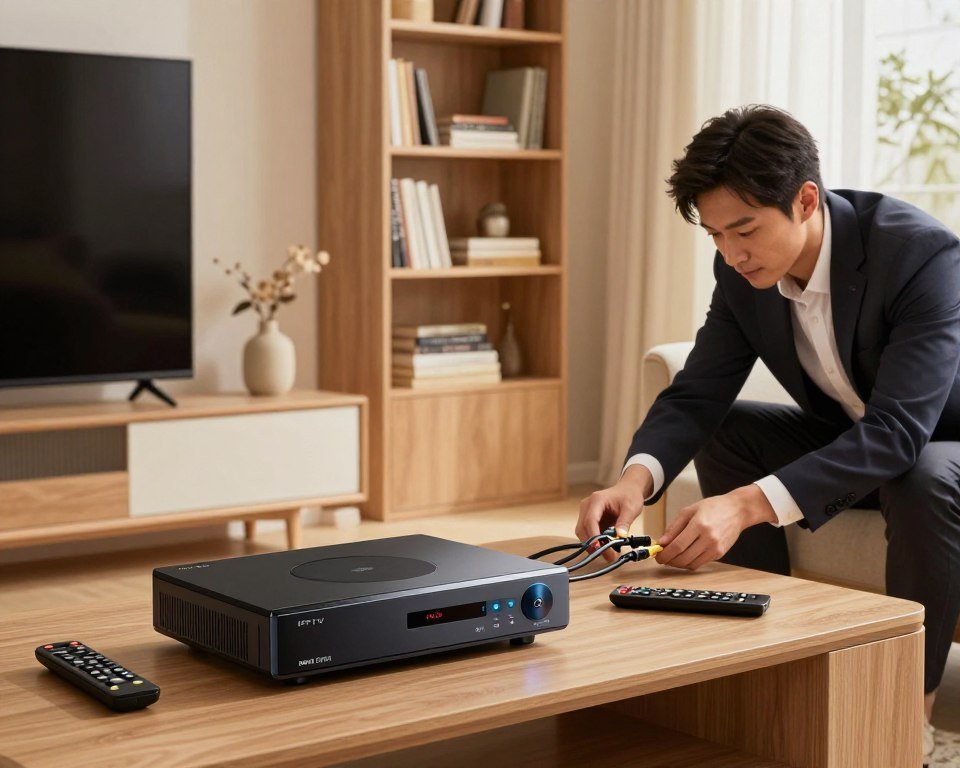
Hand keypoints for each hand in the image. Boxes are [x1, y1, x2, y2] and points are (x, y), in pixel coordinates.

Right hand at [576, 465, 652, 561]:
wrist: (627, 490)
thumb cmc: (629, 496)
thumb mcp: (631, 508)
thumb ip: (625, 522)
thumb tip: (620, 536)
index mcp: (597, 500)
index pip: (590, 520)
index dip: (593, 536)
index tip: (601, 548)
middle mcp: (587, 506)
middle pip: (583, 528)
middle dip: (593, 544)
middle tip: (609, 556)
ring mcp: (586, 512)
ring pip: (583, 533)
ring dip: (593, 545)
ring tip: (610, 554)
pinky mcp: (589, 519)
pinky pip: (588, 533)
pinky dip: (596, 542)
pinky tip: (607, 547)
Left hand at [655, 485, 776, 570]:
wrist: (737, 510)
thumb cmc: (713, 507)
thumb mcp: (689, 511)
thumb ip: (674, 527)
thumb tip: (661, 542)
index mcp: (699, 525)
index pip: (677, 546)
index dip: (665, 554)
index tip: (657, 556)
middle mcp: (709, 538)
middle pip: (683, 558)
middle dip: (669, 561)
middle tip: (663, 557)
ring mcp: (716, 548)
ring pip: (691, 564)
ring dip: (678, 563)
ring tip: (673, 556)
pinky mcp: (720, 554)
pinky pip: (700, 563)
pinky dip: (690, 562)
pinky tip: (685, 555)